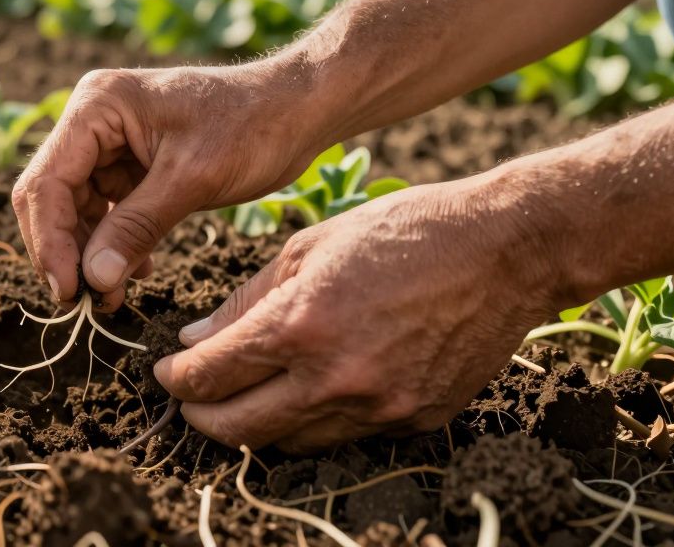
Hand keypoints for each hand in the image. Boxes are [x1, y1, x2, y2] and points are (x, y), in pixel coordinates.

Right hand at [12, 58, 326, 308]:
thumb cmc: (252, 127)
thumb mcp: (192, 180)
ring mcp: (109, 141)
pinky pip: (106, 211)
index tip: (68, 292)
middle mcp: (93, 120)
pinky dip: (114, 244)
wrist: (298, 110)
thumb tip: (92, 281)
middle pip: (52, 196)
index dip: (50, 241)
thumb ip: (136, 227)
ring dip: (90, 255)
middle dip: (65, 251)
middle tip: (84, 303)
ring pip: (75, 209)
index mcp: (98, 105)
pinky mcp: (130, 164)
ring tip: (113, 297)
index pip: (48, 181)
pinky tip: (137, 272)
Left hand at [154, 174, 574, 452]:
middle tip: (190, 399)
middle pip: (237, 429)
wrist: (505, 250)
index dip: (177, 380)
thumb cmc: (402, 232)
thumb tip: (196, 342)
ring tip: (246, 395)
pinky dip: (316, 420)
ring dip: (257, 424)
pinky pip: (345, 435)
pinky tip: (311, 390)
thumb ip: (245, 301)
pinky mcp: (413, 421)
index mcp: (299, 327)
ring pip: (290, 442)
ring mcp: (378, 408)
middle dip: (201, 417)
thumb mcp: (308, 247)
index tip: (167, 373)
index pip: (210, 377)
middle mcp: (334, 379)